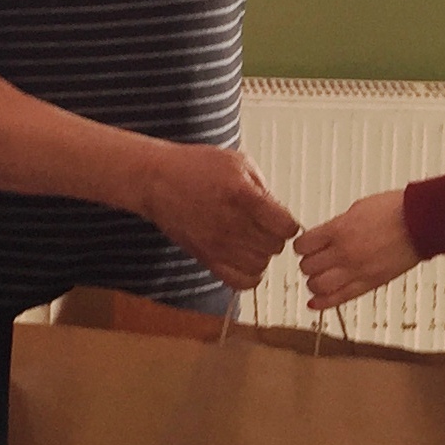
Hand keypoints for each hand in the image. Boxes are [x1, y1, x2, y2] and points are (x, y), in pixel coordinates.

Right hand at [136, 144, 298, 289]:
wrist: (157, 180)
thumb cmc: (196, 167)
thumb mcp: (237, 163)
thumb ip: (263, 188)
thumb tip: (280, 213)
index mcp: (244, 196)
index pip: (287, 227)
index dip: (287, 223)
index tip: (279, 218)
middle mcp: (232, 224)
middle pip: (275, 247)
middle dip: (274, 236)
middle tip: (262, 226)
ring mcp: (218, 245)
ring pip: (260, 266)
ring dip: (261, 254)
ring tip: (250, 240)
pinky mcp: (206, 258)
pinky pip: (240, 282)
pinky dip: (247, 274)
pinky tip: (243, 258)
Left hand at [295, 190, 422, 309]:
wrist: (420, 223)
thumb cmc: (395, 211)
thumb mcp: (356, 209)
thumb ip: (337, 225)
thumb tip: (324, 235)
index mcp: (338, 230)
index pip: (303, 245)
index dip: (302, 245)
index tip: (306, 245)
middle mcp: (343, 252)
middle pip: (308, 267)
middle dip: (308, 263)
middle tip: (314, 260)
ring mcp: (355, 271)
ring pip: (318, 286)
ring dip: (315, 282)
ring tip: (320, 277)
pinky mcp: (368, 284)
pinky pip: (338, 299)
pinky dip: (323, 303)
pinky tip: (315, 303)